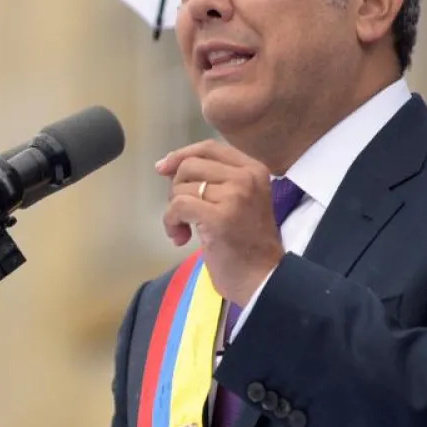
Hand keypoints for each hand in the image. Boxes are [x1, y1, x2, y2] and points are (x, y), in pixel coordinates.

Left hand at [156, 140, 283, 304]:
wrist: (263, 278)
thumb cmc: (247, 244)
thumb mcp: (237, 200)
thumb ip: (212, 180)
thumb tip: (167, 166)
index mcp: (253, 169)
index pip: (209, 147)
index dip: (181, 155)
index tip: (163, 168)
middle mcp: (246, 177)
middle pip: (190, 166)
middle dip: (176, 189)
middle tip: (184, 214)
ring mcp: (234, 196)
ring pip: (181, 187)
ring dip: (173, 211)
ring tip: (185, 231)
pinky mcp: (219, 217)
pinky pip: (177, 206)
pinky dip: (171, 222)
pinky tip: (181, 238)